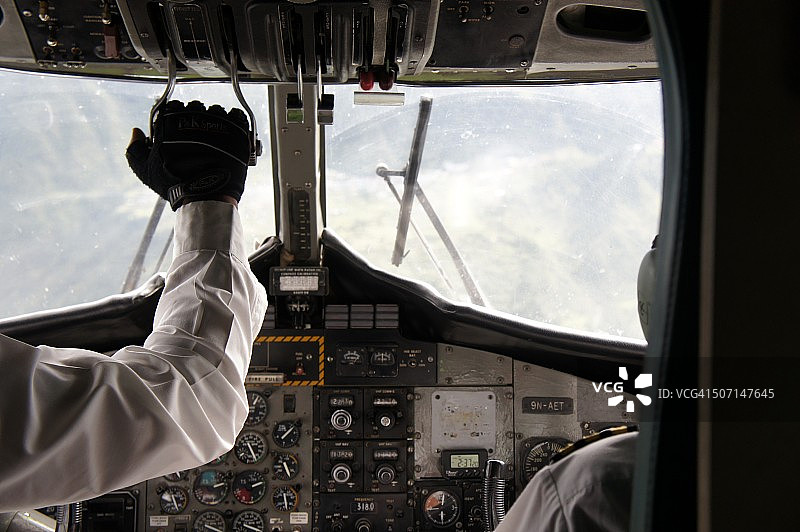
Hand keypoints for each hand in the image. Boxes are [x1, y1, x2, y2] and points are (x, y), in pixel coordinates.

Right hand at [126, 100, 249, 209]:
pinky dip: (236, 122)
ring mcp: (215, 120)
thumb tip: (136, 132)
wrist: (206, 195)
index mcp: (169, 120)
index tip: (182, 133)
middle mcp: (192, 115)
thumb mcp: (145, 171)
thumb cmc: (176, 184)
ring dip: (217, 121)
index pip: (173, 107)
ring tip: (217, 140)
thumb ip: (134, 149)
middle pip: (196, 107)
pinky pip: (237, 115)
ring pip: (216, 110)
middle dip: (197, 120)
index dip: (178, 120)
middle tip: (200, 139)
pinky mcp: (235, 128)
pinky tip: (231, 136)